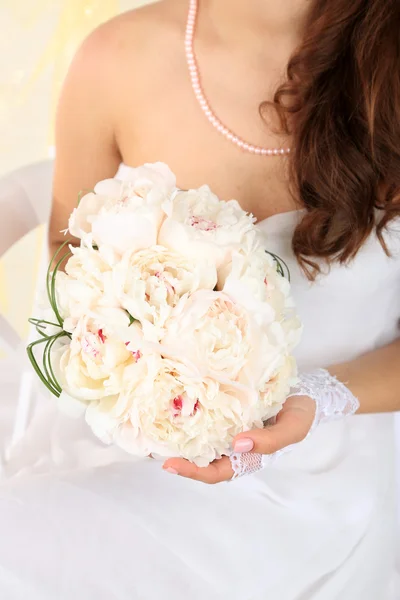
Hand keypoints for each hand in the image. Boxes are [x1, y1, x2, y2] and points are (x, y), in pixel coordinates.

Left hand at [162, 395, 315, 483]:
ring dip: (179, 435)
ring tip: (153, 428)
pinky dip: (191, 413)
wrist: (307, 391)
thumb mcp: (292, 429)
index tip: (170, 465)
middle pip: (201, 456)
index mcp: (247, 456)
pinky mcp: (227, 406)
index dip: (193, 472)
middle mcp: (233, 443)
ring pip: (200, 436)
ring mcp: (228, 425)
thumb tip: (238, 444)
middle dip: (177, 454)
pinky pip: (207, 414)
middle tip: (150, 446)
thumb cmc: (299, 413)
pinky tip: (176, 403)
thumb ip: (269, 441)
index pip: (216, 471)